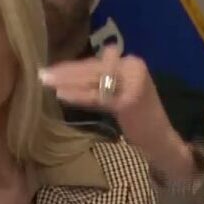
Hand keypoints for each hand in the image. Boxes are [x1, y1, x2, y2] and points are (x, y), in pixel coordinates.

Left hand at [39, 47, 196, 181]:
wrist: (162, 140)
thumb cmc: (140, 119)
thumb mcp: (122, 92)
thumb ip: (103, 81)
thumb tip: (72, 72)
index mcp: (133, 63)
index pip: (97, 62)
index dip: (74, 66)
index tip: (54, 69)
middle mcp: (134, 67)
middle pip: (93, 68)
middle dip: (66, 72)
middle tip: (42, 73)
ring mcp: (133, 83)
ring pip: (93, 80)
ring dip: (67, 81)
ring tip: (46, 81)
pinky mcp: (128, 100)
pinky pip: (97, 97)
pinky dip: (78, 96)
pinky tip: (61, 95)